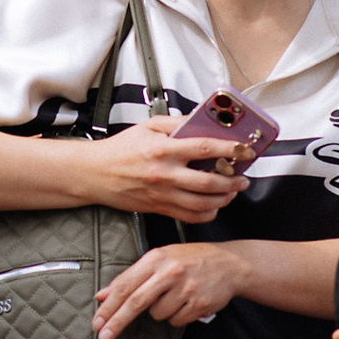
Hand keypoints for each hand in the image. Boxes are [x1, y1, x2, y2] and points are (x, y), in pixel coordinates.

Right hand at [79, 116, 249, 223]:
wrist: (95, 174)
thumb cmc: (120, 149)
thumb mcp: (147, 126)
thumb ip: (175, 122)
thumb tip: (199, 121)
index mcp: (164, 149)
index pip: (205, 148)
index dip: (230, 149)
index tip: (244, 149)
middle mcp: (166, 174)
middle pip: (209, 182)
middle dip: (233, 181)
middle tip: (243, 178)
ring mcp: (163, 194)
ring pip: (202, 203)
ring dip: (224, 199)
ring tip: (232, 192)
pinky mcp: (159, 208)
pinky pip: (189, 216)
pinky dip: (206, 213)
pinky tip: (213, 205)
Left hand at [95, 242, 241, 338]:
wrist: (229, 263)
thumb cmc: (188, 260)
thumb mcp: (159, 259)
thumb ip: (131, 277)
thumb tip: (102, 296)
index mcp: (156, 258)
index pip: (126, 285)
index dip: (109, 306)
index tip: (96, 322)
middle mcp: (170, 272)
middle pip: (135, 302)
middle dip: (117, 322)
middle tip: (103, 338)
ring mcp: (186, 289)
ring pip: (158, 314)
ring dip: (160, 311)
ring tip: (174, 296)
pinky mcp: (199, 304)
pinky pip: (176, 321)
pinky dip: (177, 316)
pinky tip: (186, 302)